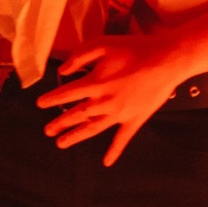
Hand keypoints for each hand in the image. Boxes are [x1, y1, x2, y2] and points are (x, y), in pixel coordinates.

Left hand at [36, 32, 186, 165]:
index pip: (67, 94)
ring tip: (61, 143)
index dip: (51, 99)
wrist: (167, 60)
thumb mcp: (103, 44)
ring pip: (92, 128)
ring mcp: (120, 114)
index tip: (40, 104)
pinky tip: (107, 162)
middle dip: (59, 123)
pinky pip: (122, 138)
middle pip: (76, 115)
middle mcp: (104, 102)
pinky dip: (114, 151)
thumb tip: (62, 70)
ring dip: (75, 137)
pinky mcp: (135, 119)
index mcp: (95, 83)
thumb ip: (80, 56)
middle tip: (47, 131)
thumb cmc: (135, 48)